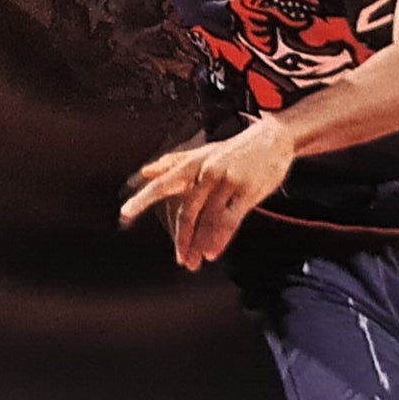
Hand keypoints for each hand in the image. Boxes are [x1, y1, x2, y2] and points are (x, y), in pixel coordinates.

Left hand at [119, 117, 295, 269]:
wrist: (273, 139)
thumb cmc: (235, 150)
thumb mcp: (203, 152)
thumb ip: (173, 163)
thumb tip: (144, 172)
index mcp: (193, 163)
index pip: (163, 184)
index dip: (142, 200)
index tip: (125, 215)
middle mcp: (207, 171)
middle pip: (187, 211)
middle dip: (182, 239)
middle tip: (180, 259)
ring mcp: (227, 181)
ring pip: (208, 219)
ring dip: (200, 243)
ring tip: (195, 260)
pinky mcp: (247, 191)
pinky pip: (230, 220)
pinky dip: (219, 239)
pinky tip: (212, 252)